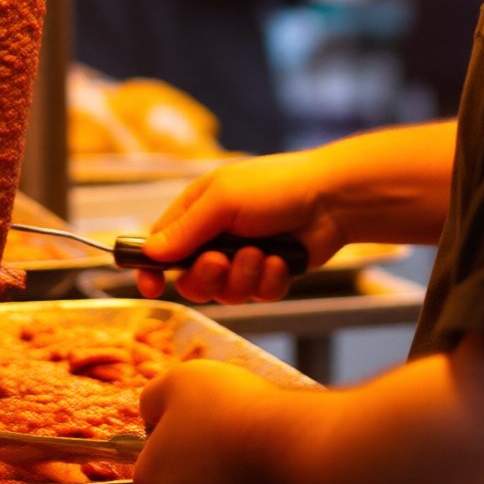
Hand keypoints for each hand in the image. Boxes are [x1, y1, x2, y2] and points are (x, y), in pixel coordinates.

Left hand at [134, 359, 304, 483]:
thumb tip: (150, 412)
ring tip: (248, 444)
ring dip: (226, 478)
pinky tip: (267, 464)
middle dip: (197, 464)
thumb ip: (153, 399)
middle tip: (221, 431)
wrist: (288, 444)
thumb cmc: (229, 409)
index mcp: (152, 479)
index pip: (148, 468)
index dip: (167, 443)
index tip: (190, 423)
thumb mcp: (177, 380)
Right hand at [135, 151, 345, 302]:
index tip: (150, 285)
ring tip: (263, 254)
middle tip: (222, 261)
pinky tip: (282, 261)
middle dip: (206, 276)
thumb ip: (186, 229)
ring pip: (224, 292)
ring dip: (242, 277)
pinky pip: (257, 296)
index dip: (151, 267)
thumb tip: (151, 252)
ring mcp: (243, 258)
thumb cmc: (275, 187)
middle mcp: (217, 237)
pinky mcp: (269, 276)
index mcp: (198, 211)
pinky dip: (268, 281)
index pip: (161, 244)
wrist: (333, 200)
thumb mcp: (223, 200)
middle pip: (191, 279)